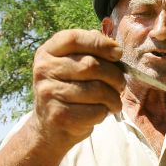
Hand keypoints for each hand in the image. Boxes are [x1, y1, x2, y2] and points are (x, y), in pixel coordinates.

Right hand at [32, 29, 125, 148]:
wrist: (51, 127)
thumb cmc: (69, 91)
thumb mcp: (72, 67)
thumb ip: (90, 52)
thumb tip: (113, 46)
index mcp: (47, 53)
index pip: (74, 38)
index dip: (100, 43)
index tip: (118, 53)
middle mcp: (44, 70)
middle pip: (91, 65)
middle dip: (114, 75)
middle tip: (121, 84)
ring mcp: (49, 93)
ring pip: (97, 90)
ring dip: (114, 97)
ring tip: (114, 100)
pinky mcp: (59, 116)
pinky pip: (95, 110)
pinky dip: (106, 112)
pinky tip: (103, 112)